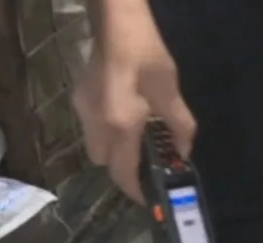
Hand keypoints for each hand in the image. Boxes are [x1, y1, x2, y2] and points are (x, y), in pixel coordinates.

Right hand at [72, 3, 195, 200]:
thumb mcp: (170, 92)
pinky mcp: (79, 97)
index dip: (135, 190)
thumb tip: (183, 153)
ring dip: (114, 151)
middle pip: (104, 164)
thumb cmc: (146, 55)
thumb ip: (179, 127)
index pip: (123, 172)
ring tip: (136, 141)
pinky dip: (106, 132)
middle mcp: (96, 124)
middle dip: (122, 170)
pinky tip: (123, 117)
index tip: (150, 198)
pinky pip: (91, 127)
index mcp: (120, 125)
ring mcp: (83, 110)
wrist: (117, 23)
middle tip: (145, 166)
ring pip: (95, 146)